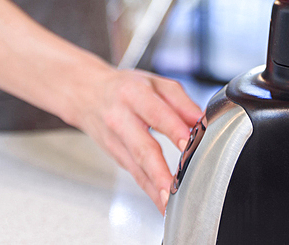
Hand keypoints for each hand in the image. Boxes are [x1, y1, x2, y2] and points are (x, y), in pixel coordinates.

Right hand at [70, 64, 203, 212]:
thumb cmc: (124, 88)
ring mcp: (116, 141)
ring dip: (155, 188)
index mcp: (134, 94)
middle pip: (142, 148)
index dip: (172, 128)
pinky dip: (150, 191)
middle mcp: (121, 119)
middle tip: (175, 187)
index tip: (187, 142)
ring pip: (137, 168)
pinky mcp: (116, 157)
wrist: (87, 94)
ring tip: (171, 204)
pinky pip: (136, 176)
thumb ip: (180, 101)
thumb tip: (202, 119)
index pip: (155, 113)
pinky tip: (163, 203)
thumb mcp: (154, 83)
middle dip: (159, 170)